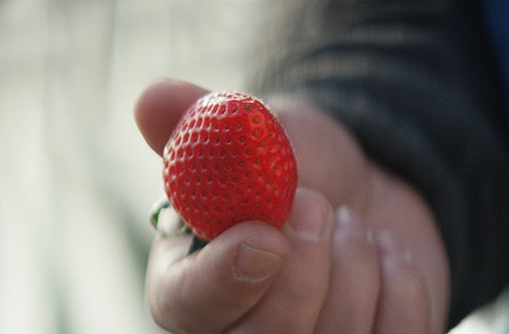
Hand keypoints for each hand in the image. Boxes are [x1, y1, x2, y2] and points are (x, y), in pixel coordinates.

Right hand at [135, 79, 448, 332]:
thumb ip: (204, 125)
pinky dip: (401, 284)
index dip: (224, 279)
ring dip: (356, 262)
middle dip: (304, 270)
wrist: (357, 189)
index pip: (186, 305)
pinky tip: (385, 255)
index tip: (266, 235)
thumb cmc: (294, 167)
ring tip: (351, 223)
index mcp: (192, 279)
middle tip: (319, 205)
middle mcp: (238, 326)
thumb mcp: (254, 136)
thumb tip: (150, 98)